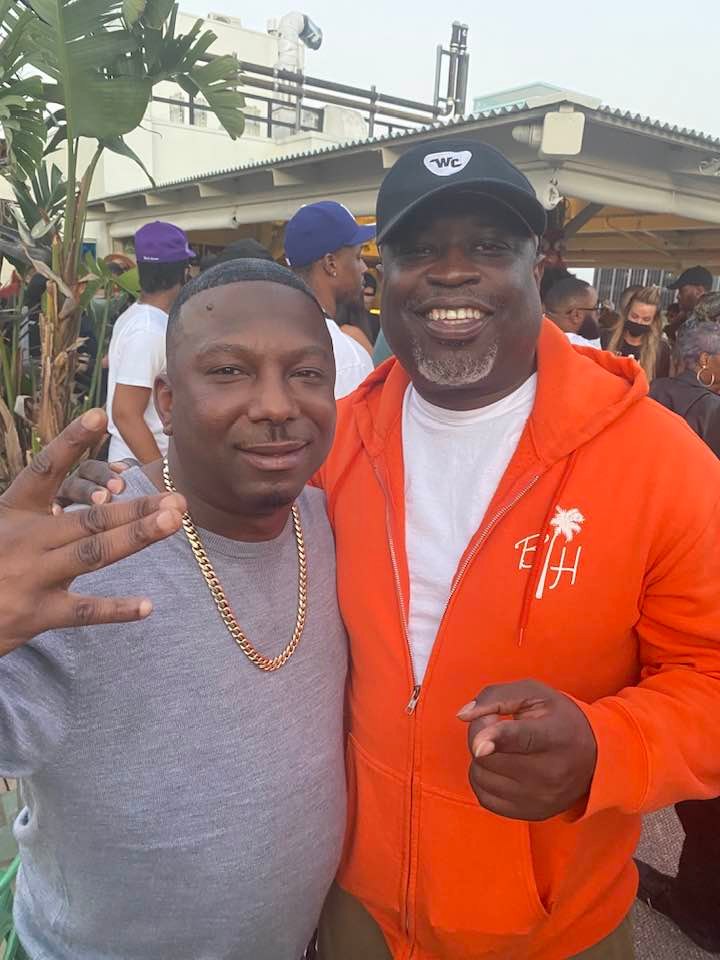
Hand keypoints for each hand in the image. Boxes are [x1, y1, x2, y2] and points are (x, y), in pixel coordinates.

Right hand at [0, 408, 185, 655]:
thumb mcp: (4, 525)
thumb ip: (42, 509)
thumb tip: (89, 493)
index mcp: (15, 511)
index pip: (46, 470)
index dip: (71, 442)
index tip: (100, 415)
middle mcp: (26, 539)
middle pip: (91, 517)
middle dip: (137, 507)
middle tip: (178, 501)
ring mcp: (32, 576)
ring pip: (94, 552)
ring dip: (137, 536)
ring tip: (172, 523)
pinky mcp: (36, 614)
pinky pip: (83, 610)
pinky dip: (115, 609)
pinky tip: (147, 606)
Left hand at [457, 680, 597, 820]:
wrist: (595, 758)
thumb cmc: (559, 718)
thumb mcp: (534, 694)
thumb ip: (496, 697)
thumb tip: (463, 716)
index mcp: (554, 736)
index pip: (522, 739)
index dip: (497, 739)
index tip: (478, 745)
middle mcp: (549, 773)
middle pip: (490, 757)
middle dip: (480, 735)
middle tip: (495, 724)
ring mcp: (540, 798)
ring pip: (482, 776)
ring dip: (481, 757)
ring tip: (501, 747)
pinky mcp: (530, 814)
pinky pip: (484, 797)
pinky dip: (483, 778)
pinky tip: (499, 766)